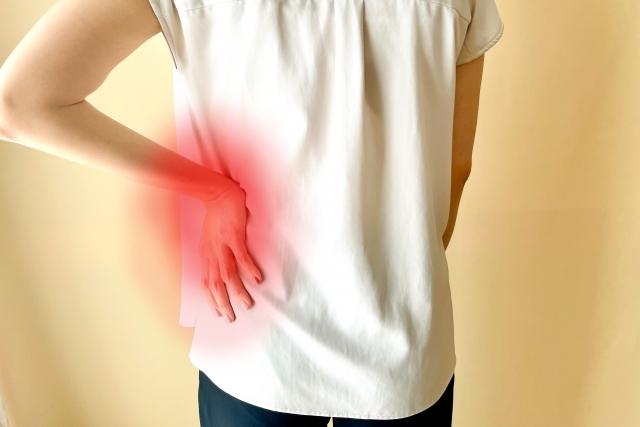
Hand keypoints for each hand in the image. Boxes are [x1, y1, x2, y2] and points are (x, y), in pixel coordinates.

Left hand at [198, 181, 262, 322]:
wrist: (217, 193)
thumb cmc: (215, 215)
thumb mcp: (208, 237)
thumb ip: (212, 252)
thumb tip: (217, 264)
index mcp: (207, 255)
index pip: (206, 283)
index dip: (211, 299)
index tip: (217, 313)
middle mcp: (213, 254)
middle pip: (216, 284)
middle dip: (222, 303)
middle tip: (231, 318)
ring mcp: (223, 246)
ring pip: (228, 274)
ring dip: (237, 291)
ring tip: (247, 304)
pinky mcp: (234, 236)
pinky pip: (242, 256)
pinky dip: (249, 268)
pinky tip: (258, 279)